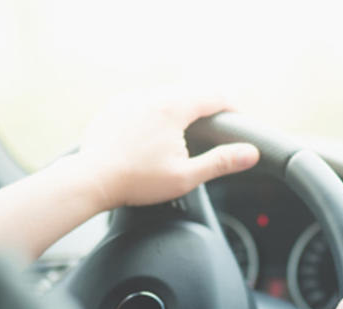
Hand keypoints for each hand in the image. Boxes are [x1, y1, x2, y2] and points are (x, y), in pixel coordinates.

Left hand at [74, 88, 259, 209]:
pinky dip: (154, 114)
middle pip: (188, 92)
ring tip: (185, 132)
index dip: (231, 105)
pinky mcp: (113, 107)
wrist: (91, 180)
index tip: (239, 117)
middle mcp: (150, 96)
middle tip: (215, 126)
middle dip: (205, 107)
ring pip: (164, 96)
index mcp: (172, 108)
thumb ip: (221, 162)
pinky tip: (153, 136)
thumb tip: (251, 153)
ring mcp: (129, 99)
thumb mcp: (186, 176)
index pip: (213, 95)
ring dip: (179, 109)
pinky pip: (142, 103)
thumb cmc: (137, 181)